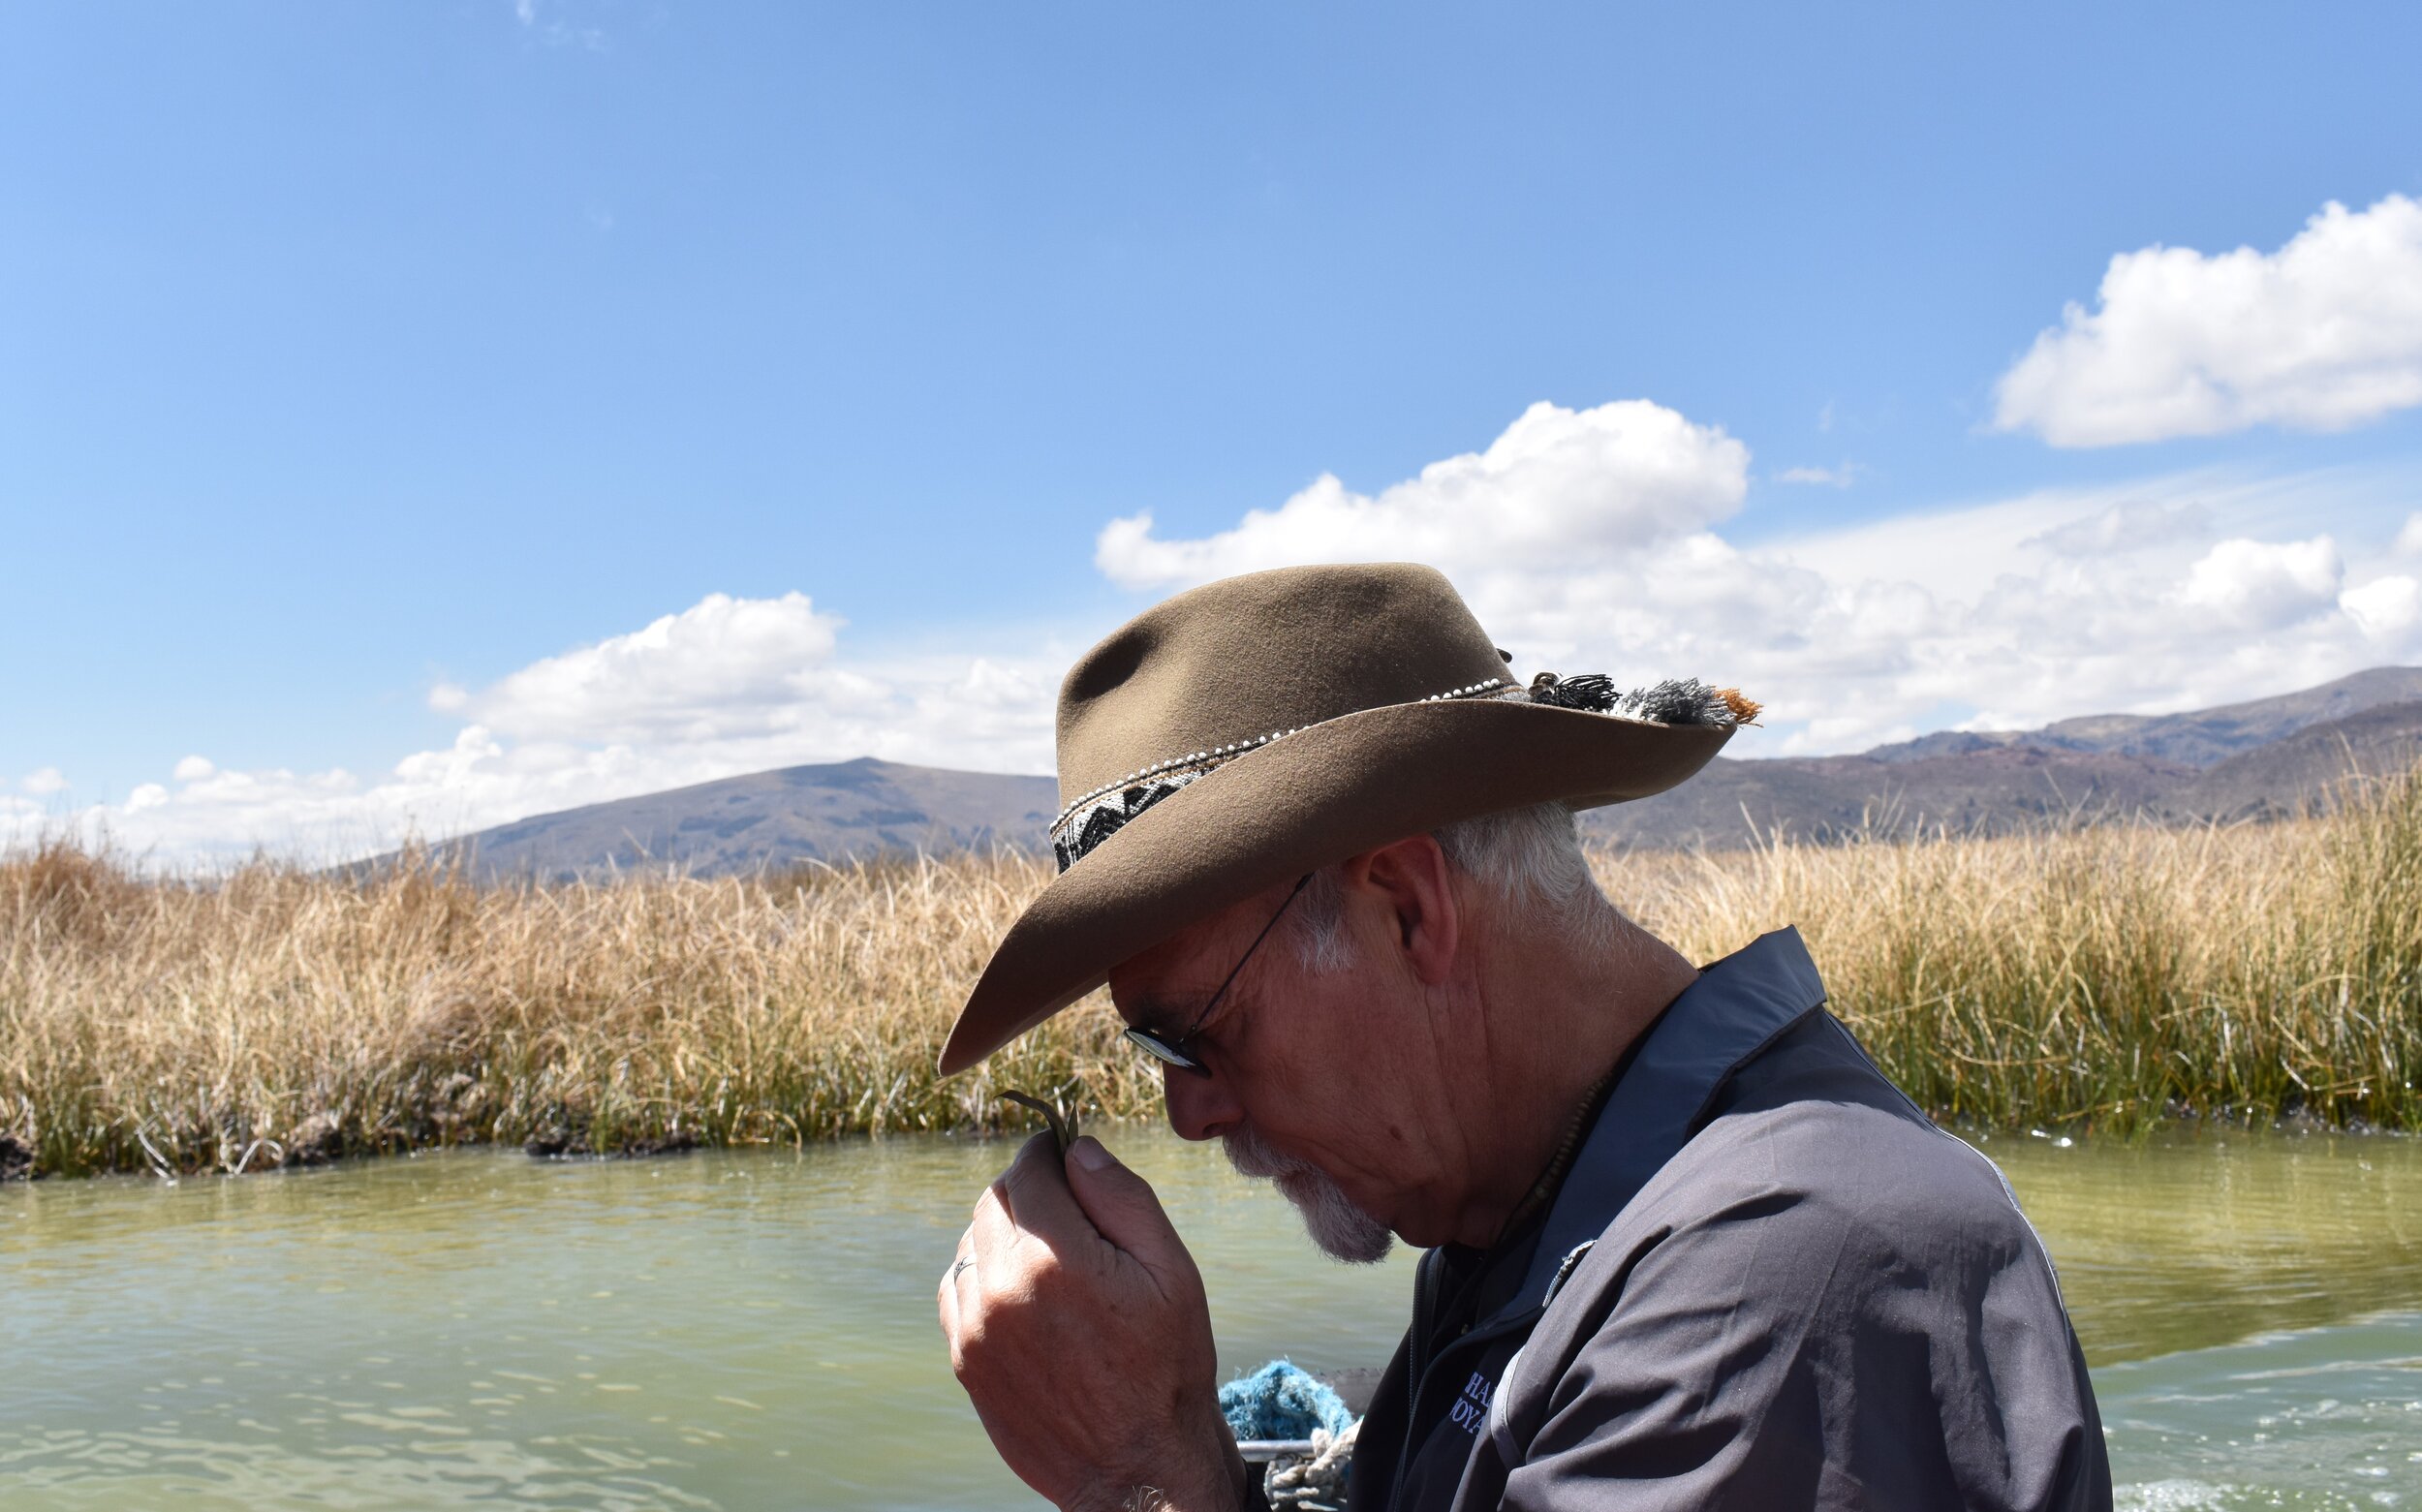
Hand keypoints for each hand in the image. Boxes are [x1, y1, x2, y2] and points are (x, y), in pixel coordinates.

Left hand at [939, 1131, 1248, 1511]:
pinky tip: (1022, 1293)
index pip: (1030, 1169)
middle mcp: (1004, 1288)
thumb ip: (1122, 1199)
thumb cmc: (1166, 1367)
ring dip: (1003, 1233)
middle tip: (1065, 1205)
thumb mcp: (1172, 1272)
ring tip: (1050, 1256)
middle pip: (994, 1200)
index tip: (1062, 1152)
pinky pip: (956, 1289)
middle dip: (1028, 1189)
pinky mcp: (966, 1361)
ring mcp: (977, 1329)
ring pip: (972, 1242)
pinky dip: (983, 1276)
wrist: (1138, 1468)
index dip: (1048, 1152)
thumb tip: (1078, 1150)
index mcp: (1058, 1259)